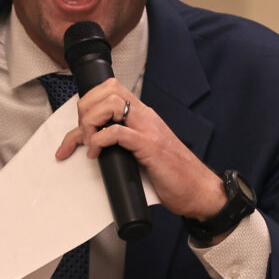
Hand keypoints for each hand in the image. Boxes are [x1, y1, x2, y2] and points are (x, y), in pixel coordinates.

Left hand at [55, 78, 225, 221]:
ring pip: (110, 104)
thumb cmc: (172, 174)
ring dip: (91, 123)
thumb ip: (123, 141)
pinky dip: (99, 141)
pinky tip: (97, 154)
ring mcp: (148, 129)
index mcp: (143, 115)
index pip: (111, 88)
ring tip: (89, 144)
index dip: (89, 102)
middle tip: (82, 135)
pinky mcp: (150, 146)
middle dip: (85, 109)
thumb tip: (94, 142)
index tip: (79, 126)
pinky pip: (117, 132)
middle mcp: (145, 116)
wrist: (199, 190)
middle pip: (107, 90)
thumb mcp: (142, 151)